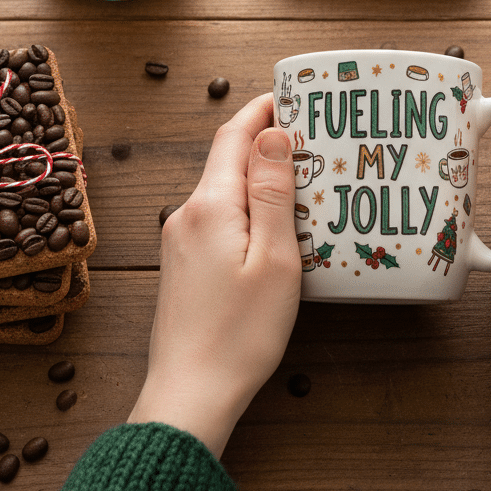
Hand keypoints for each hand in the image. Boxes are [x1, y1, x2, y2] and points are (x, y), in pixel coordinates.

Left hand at [127, 93, 300, 457]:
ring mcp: (179, 240)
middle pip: (226, 158)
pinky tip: (273, 224)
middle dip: (265, 140)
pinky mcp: (182, 265)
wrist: (189, 395)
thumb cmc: (239, 334)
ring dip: (257, 175)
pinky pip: (217, 218)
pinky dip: (245, 206)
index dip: (262, 110)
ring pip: (223, 189)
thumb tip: (273, 133)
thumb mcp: (274, 258)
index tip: (294, 95)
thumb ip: (272, 191)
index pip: (233, 135)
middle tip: (311, 136)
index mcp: (210, 205)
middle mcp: (186, 214)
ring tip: (301, 179)